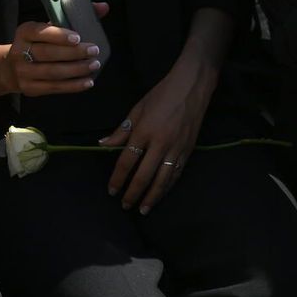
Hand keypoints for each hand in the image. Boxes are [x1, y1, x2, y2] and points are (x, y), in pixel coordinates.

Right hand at [2, 11, 108, 96]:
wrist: (10, 68)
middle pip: (48, 54)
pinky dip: (73, 86)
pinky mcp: (30, 88)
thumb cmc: (37, 43)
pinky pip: (54, 87)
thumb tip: (103, 7)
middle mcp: (20, 52)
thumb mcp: (48, 27)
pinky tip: (87, 81)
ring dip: (76, 70)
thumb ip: (74, 16)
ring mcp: (23, 72)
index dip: (59, 35)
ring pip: (52, 72)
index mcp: (24, 32)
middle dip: (73, 53)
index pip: (40, 32)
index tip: (78, 37)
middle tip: (94, 50)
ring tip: (94, 65)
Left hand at [99, 58, 214, 212]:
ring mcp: (176, 148)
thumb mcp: (138, 108)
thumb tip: (103, 144)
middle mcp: (160, 143)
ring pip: (162, 179)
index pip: (127, 161)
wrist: (192, 86)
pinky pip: (176, 173)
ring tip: (143, 209)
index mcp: (144, 131)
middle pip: (144, 175)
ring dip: (152, 196)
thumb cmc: (162, 94)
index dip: (118, 178)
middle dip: (133, 193)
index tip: (112, 190)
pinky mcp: (188, 150)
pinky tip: (161, 194)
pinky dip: (167, 186)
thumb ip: (122, 130)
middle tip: (125, 205)